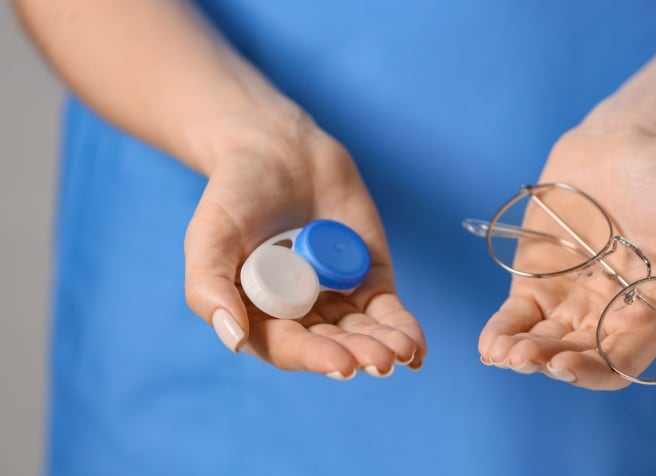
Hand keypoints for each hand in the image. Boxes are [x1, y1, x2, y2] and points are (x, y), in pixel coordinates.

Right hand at [184, 107, 424, 378]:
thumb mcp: (211, 234)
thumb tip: (232, 339)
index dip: (314, 357)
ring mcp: (336, 298)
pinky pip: (388, 311)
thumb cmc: (237, 193)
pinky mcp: (369, 278)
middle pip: (331, 344)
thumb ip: (208, 285)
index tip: (340, 364)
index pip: (286, 346)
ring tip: (402, 352)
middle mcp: (298, 315)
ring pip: (363, 332)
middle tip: (379, 361)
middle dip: (357, 354)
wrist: (280, 149)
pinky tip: (416, 349)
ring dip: (384, 345)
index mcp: (257, 315)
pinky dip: (403, 329)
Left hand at [478, 103, 655, 389]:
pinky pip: (518, 314)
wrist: (624, 140)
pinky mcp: (536, 277)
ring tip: (503, 353)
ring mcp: (569, 298)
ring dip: (522, 352)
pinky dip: (502, 330)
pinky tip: (489, 345)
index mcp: (650, 313)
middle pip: (576, 354)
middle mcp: (608, 314)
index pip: (620, 360)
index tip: (566, 365)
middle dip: (549, 361)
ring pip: (543, 339)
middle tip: (525, 357)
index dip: (594, 370)